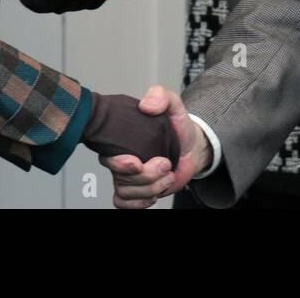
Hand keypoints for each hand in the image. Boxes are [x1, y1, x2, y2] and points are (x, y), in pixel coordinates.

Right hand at [98, 85, 211, 208]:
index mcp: (123, 140)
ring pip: (126, 192)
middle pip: (120, 178)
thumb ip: (161, 96)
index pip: (108, 156)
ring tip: (168, 175)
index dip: (120, 164)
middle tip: (165, 165)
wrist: (192, 147)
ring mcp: (129, 177)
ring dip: (151, 188)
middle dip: (146, 176)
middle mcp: (122, 159)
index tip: (137, 162)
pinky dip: (139, 203)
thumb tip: (146, 105)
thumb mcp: (173, 105)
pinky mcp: (137, 190)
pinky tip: (154, 193)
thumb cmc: (178, 128)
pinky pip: (124, 203)